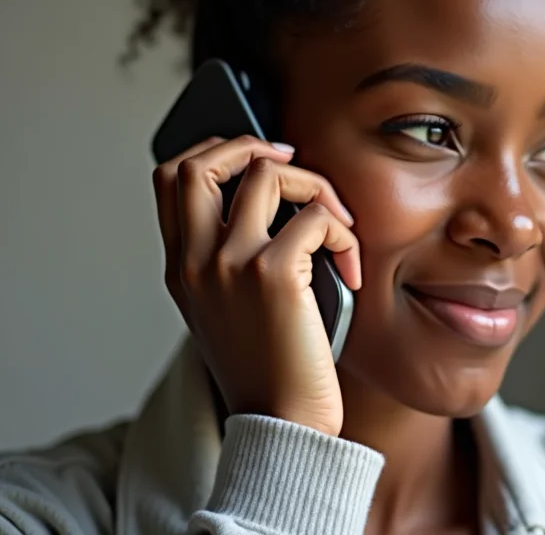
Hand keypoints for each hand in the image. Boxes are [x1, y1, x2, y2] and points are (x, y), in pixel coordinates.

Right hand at [152, 135, 360, 435]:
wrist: (280, 425)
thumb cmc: (266, 366)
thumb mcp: (225, 308)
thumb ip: (227, 257)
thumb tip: (269, 201)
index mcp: (181, 268)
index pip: (170, 178)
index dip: (212, 150)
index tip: (253, 157)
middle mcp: (196, 261)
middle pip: (200, 162)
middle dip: (249, 143)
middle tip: (290, 157)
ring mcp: (230, 264)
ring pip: (266, 172)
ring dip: (313, 183)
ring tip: (335, 219)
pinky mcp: (273, 275)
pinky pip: (316, 217)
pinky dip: (343, 232)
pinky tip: (351, 266)